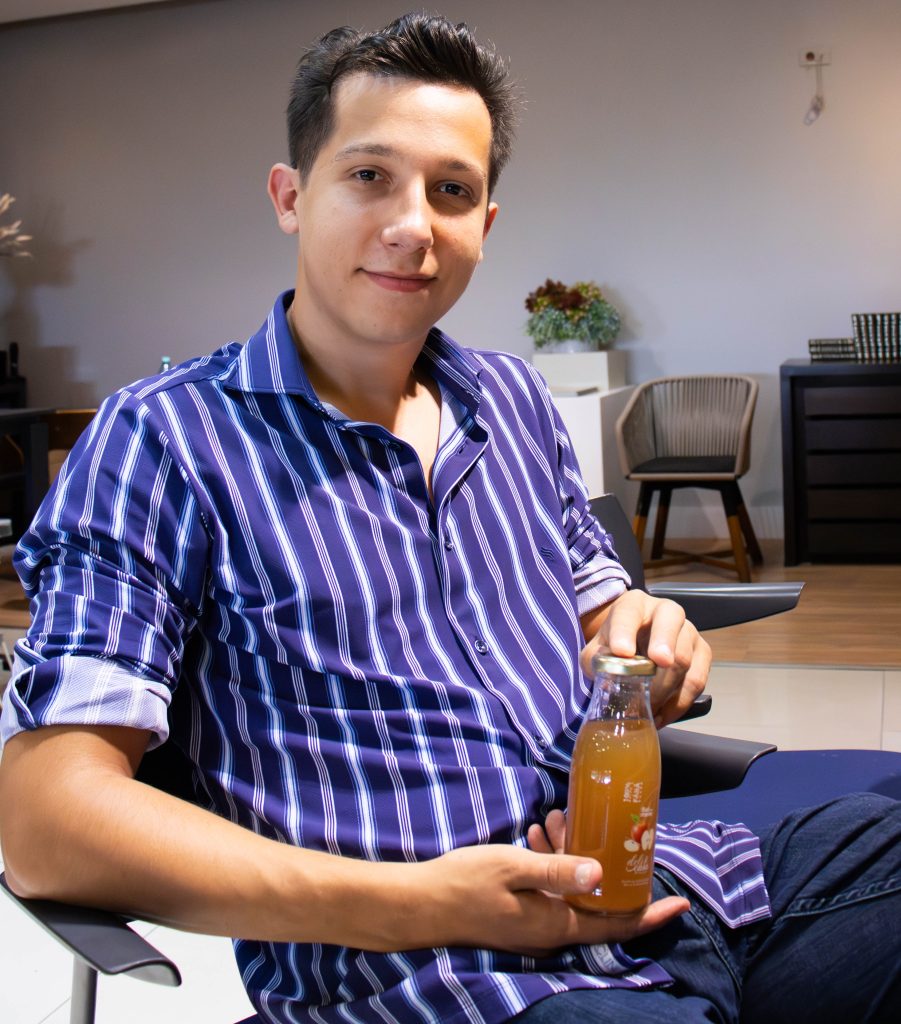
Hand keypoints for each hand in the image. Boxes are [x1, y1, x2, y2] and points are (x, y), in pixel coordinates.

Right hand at [402, 832, 688, 957]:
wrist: (421, 903)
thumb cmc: (466, 883)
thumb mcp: (513, 868)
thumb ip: (557, 871)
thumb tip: (601, 873)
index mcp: (557, 923)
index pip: (618, 925)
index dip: (651, 913)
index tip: (681, 901)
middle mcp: (551, 929)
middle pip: (598, 903)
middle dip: (607, 864)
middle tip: (610, 828)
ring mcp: (534, 924)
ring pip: (572, 891)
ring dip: (575, 856)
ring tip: (562, 818)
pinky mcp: (519, 914)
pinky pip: (550, 890)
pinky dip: (553, 862)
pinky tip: (540, 834)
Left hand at [580, 589, 710, 725]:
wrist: (636, 643)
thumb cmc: (616, 644)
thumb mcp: (598, 648)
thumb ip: (597, 658)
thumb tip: (606, 674)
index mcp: (634, 605)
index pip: (629, 613)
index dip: (625, 632)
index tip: (622, 651)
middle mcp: (666, 612)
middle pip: (670, 625)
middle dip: (664, 646)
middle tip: (656, 665)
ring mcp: (688, 632)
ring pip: (685, 658)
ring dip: (666, 687)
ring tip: (648, 707)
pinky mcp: (702, 654)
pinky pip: (697, 680)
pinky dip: (679, 702)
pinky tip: (661, 714)